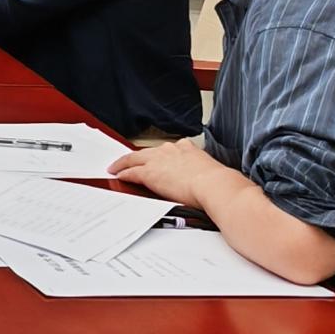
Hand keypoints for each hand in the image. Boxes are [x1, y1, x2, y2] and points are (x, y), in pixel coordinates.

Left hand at [109, 137, 235, 208]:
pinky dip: (124, 174)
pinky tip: (119, 176)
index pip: (167, 149)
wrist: (214, 185)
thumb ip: (202, 170)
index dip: (158, 155)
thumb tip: (205, 179)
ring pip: (133, 158)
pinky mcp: (149, 173)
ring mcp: (158, 160)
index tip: (155, 158)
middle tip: (128, 161)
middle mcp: (170, 150)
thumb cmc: (218, 182)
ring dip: (123, 163)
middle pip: (147, 151)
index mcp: (186, 148)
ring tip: (116, 167)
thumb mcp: (209, 169)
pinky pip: (131, 172)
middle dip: (136, 156)